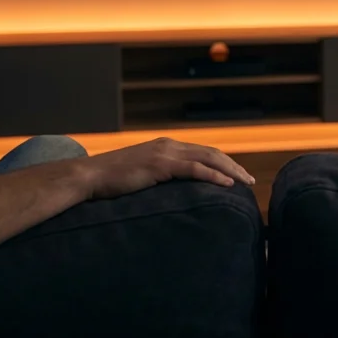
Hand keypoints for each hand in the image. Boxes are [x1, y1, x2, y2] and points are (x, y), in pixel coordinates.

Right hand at [74, 137, 255, 199]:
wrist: (88, 178)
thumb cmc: (111, 182)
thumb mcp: (141, 175)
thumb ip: (160, 177)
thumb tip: (175, 192)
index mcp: (166, 146)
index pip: (203, 152)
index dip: (223, 162)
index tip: (237, 175)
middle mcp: (169, 145)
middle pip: (211, 153)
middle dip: (233, 166)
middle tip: (249, 180)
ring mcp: (165, 153)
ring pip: (208, 159)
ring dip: (230, 170)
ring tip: (245, 183)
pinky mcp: (160, 165)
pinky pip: (194, 169)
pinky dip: (213, 176)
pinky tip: (227, 185)